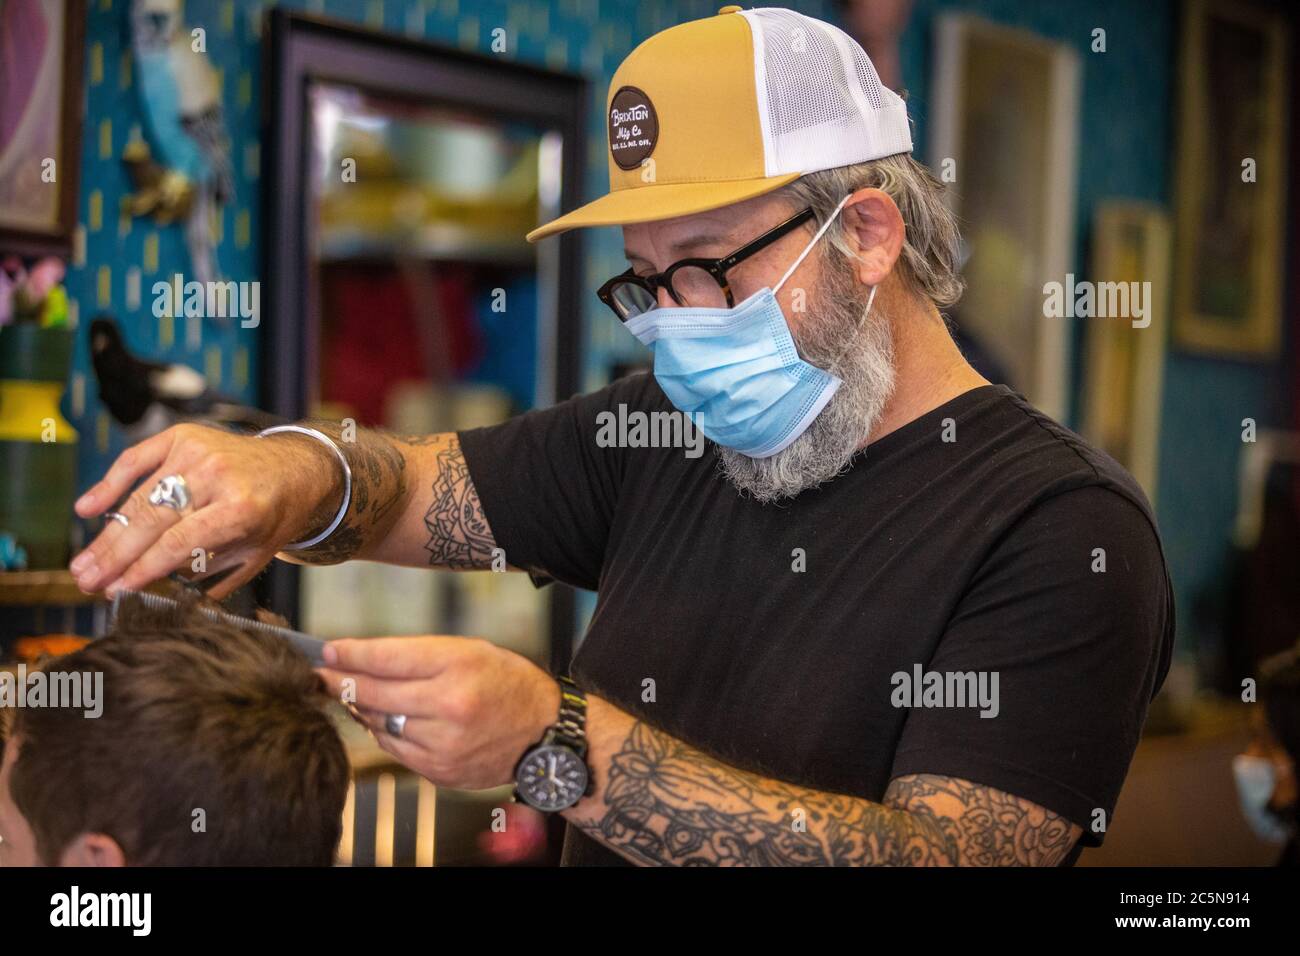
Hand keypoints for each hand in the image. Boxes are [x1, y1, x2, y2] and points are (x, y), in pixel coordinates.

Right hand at [69, 423, 337, 597]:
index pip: (180, 542)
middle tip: (87, 582)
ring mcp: (198, 452)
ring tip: (83, 564)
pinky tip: (87, 509)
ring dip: (107, 534)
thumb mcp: (255, 554)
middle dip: (115, 556)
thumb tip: (161, 600)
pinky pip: (136, 459)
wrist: (295, 468)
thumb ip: (211, 575)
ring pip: (140, 496)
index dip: (143, 568)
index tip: (116, 591)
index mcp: (241, 508)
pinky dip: (110, 484)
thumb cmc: (273, 517)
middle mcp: (217, 475)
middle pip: (153, 520)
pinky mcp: (183, 436)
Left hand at [318, 636, 560, 789]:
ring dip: (362, 709)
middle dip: (342, 682)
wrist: (544, 733)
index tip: (327, 652)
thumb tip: (363, 660)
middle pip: (374, 693)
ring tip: (356, 695)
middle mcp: (449, 705)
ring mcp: (444, 743)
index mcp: (458, 666)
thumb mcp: (469, 651)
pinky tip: (387, 720)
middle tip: (322, 675)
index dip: (351, 655)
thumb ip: (418, 655)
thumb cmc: (507, 683)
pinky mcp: (440, 770)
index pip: (387, 658)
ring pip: (380, 725)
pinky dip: (385, 733)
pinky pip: (395, 750)